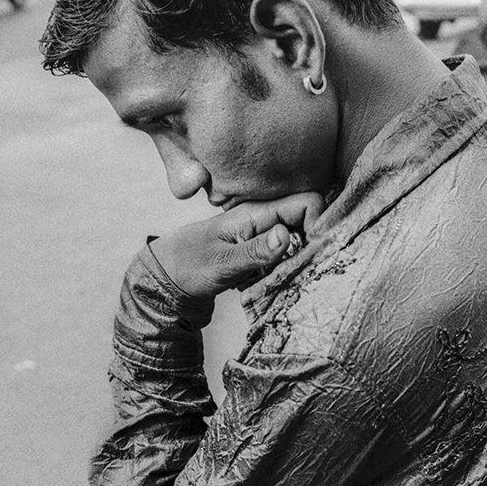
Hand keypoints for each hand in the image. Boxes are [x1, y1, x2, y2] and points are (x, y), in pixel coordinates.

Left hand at [149, 192, 324, 299]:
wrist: (166, 277)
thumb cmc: (189, 266)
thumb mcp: (222, 263)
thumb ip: (255, 251)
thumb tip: (288, 236)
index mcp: (256, 213)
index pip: (307, 202)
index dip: (319, 223)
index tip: (314, 253)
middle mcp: (265, 219)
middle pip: (309, 221)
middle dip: (313, 246)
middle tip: (300, 272)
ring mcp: (263, 234)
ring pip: (300, 241)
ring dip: (298, 262)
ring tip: (279, 280)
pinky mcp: (260, 250)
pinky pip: (286, 255)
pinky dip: (285, 270)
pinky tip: (269, 283)